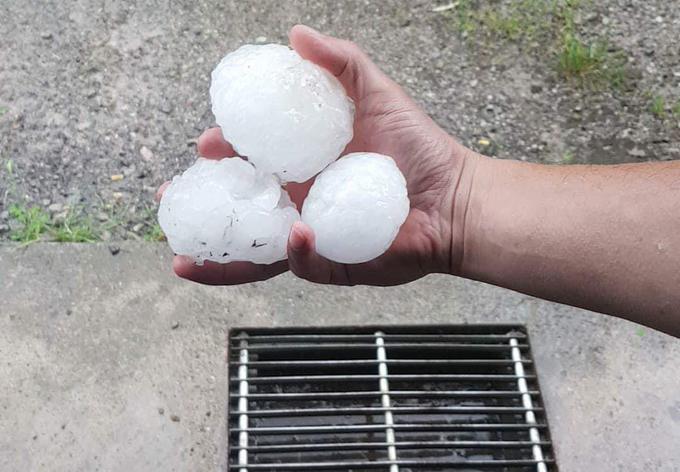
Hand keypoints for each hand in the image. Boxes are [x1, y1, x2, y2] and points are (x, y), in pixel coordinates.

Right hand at [159, 25, 473, 285]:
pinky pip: (307, 265)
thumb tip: (295, 34)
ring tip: (182, 255)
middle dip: (204, 208)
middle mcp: (302, 205)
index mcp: (304, 170)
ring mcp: (317, 238)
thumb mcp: (376, 94)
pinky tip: (292, 233)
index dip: (226, 157)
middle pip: (242, 211)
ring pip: (258, 251)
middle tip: (172, 197)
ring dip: (219, 255)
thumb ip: (340, 63)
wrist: (455, 196)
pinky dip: (295, 253)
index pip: (253, 165)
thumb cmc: (419, 150)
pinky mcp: (339, 264)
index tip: (208, 143)